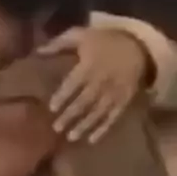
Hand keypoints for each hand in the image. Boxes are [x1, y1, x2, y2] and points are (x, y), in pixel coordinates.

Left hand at [39, 28, 148, 143]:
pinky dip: (103, 129)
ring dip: (84, 126)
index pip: (73, 84)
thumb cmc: (105, 41)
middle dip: (70, 116)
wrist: (138, 47)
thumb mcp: (81, 35)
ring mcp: (114, 93)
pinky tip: (92, 140)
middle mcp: (101, 82)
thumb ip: (59, 43)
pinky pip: (113, 117)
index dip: (62, 96)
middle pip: (84, 102)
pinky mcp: (124, 101)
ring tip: (71, 137)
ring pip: (97, 112)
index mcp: (89, 66)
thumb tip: (38, 51)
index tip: (51, 108)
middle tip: (56, 128)